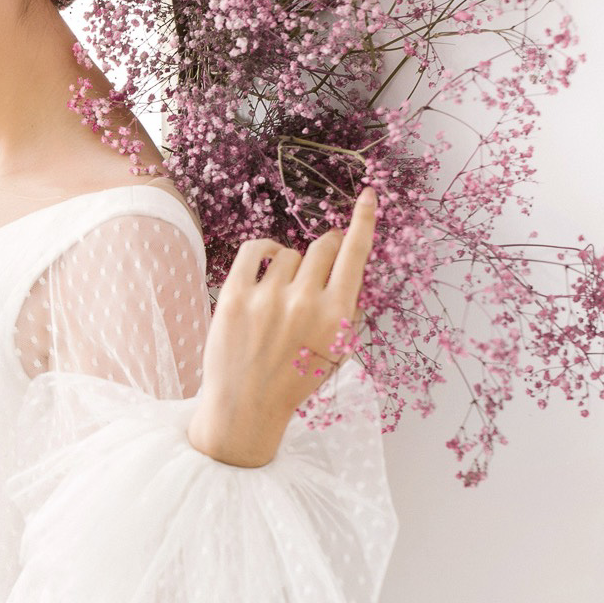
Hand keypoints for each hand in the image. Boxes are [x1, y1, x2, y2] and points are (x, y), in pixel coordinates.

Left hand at [189, 187, 378, 465]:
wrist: (246, 407)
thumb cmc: (296, 379)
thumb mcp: (339, 350)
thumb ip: (347, 309)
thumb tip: (349, 267)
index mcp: (337, 316)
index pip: (355, 256)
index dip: (364, 221)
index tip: (369, 195)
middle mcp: (305, 302)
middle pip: (322, 247)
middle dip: (324, 250)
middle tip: (317, 266)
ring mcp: (268, 298)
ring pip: (288, 253)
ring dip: (290, 266)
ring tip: (283, 294)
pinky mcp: (234, 296)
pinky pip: (254, 250)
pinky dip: (263, 251)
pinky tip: (266, 264)